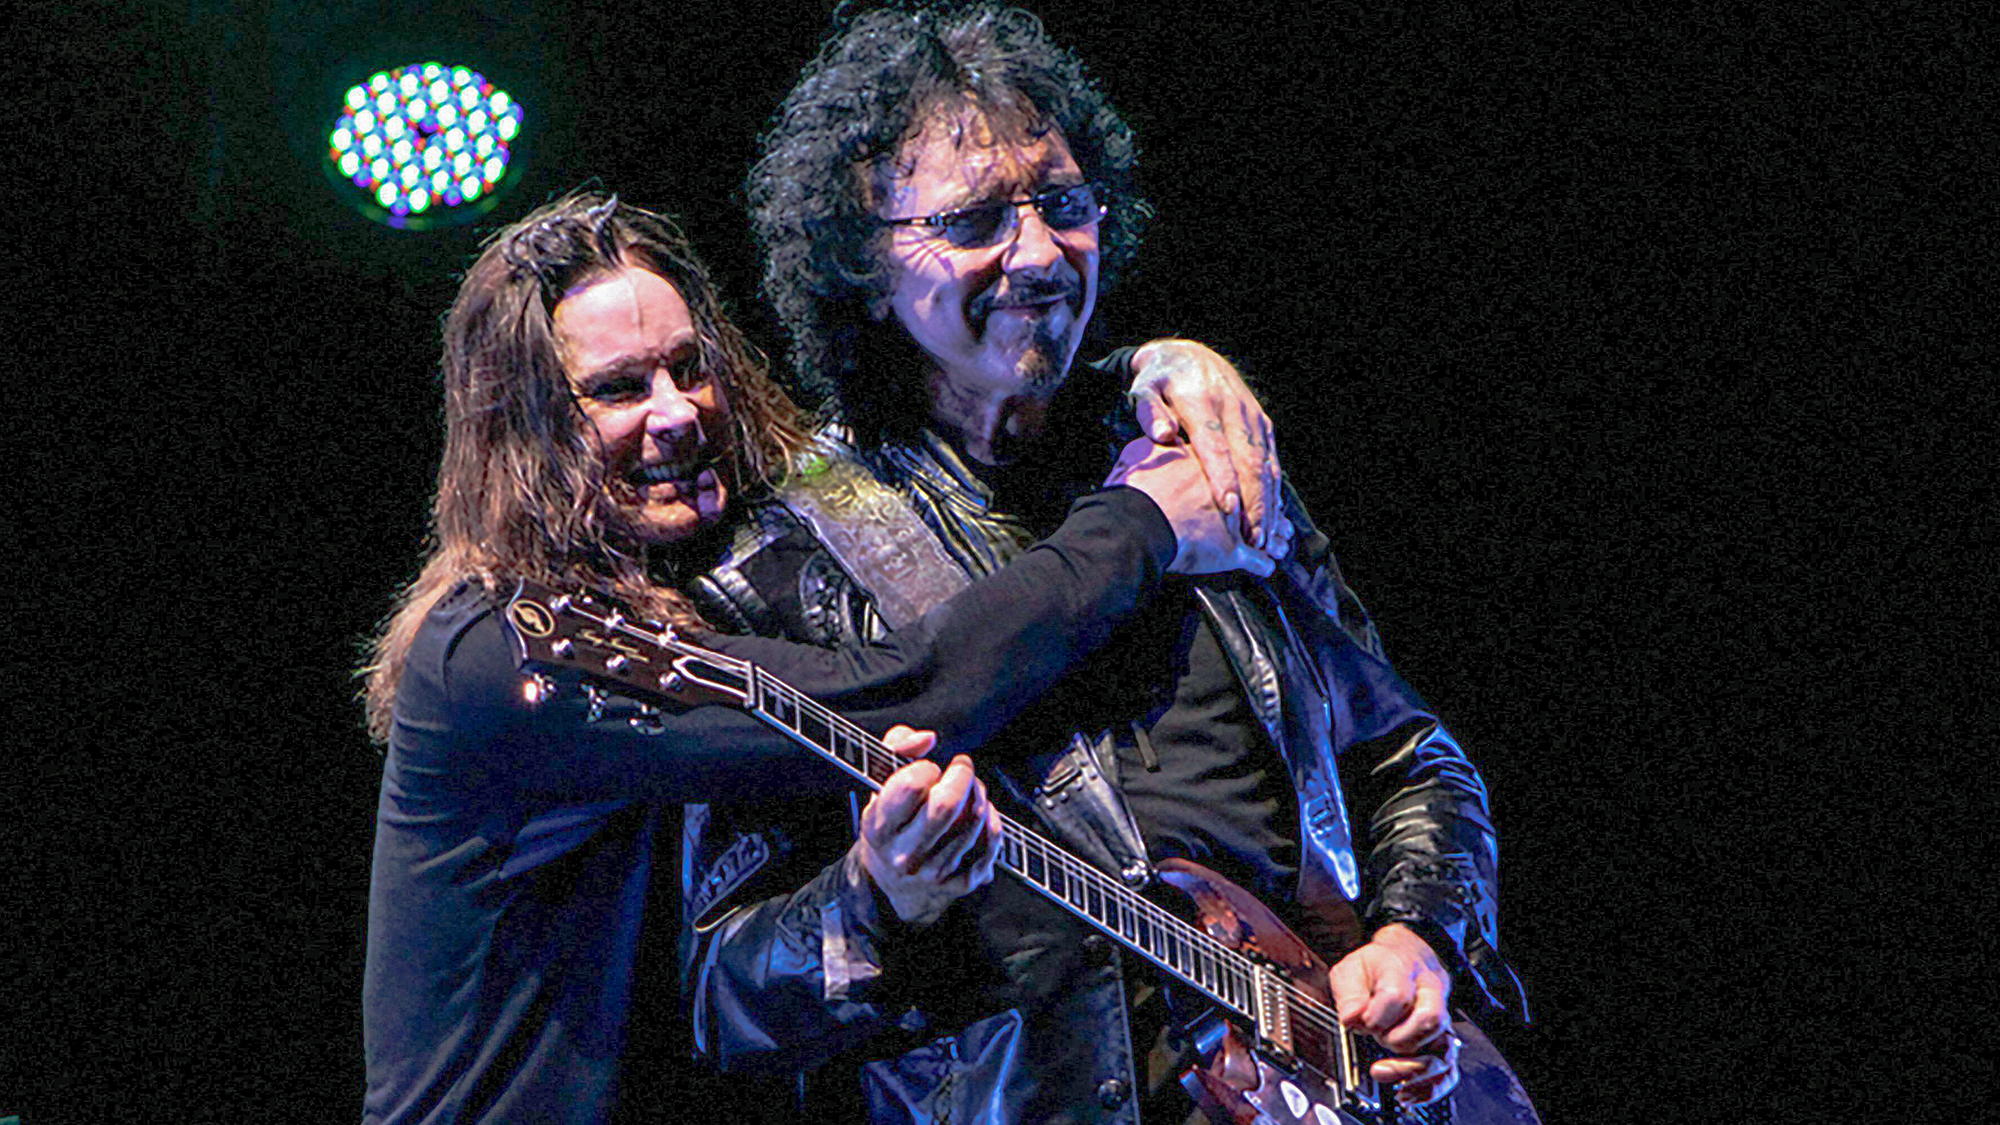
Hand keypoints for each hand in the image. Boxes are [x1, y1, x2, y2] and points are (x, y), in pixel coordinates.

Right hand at [852, 745, 1003, 925]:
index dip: (926, 768)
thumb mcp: (880, 785)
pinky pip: (990, 844)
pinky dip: (993, 822)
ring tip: (971, 790)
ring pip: (974, 821)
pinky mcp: (959, 884)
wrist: (893, 884)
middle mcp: (904, 855)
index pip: (911, 786)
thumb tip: (926, 738)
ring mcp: (933, 873)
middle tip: (962, 768)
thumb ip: (897, 747)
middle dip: (962, 776)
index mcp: (879, 828)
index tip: (928, 769)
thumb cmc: (891, 824)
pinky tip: (983, 815)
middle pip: (947, 805)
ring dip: (979, 795)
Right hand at [1104, 438, 1290, 575]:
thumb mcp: (1141, 449)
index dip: (1241, 472)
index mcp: (1210, 459)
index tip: (1245, 476)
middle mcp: (1231, 487)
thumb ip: (1156, 439)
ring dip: (1269, 531)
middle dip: (1264, 501)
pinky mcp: (1233, 550)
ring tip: (1279, 540)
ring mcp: (1236, 519)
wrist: (1137, 520)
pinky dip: (1261, 563)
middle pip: (1255, 492)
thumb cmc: (1135, 489)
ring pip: (1261, 524)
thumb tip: (1162, 432)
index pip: (1234, 462)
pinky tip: (1267, 566)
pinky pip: (1256, 559)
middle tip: (1275, 509)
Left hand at [1127, 339, 1281, 549]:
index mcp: (1201, 401)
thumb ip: (1148, 412)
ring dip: (1268, 502)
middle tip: (1253, 538)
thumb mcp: (1145, 389)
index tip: (1228, 508)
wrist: (1190, 355)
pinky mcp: (1262, 423)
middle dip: (1254, 501)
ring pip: (1266, 463)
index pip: (1216, 444)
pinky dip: (1274, 490)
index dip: (1224, 477)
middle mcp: (1233, 408)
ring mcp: (1252, 416)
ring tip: (1266, 538)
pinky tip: (1273, 518)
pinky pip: (1273, 459)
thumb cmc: (1161, 381)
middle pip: (1249, 459)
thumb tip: (1161, 434)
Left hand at [1327, 923, 1459, 1107]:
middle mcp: (1429, 994)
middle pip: (1431, 1019)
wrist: (1406, 959)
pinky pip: (1448, 1071)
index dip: (1375, 1016)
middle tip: (1378, 1038)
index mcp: (1403, 971)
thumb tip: (1351, 1017)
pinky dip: (1428, 1088)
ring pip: (1444, 1049)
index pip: (1397, 995)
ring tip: (1383, 1072)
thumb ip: (1349, 993)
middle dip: (1399, 1038)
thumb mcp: (1353, 969)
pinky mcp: (1443, 1041)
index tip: (1360, 1022)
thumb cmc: (1377, 968)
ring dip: (1412, 1068)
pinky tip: (1406, 1094)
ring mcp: (1441, 1019)